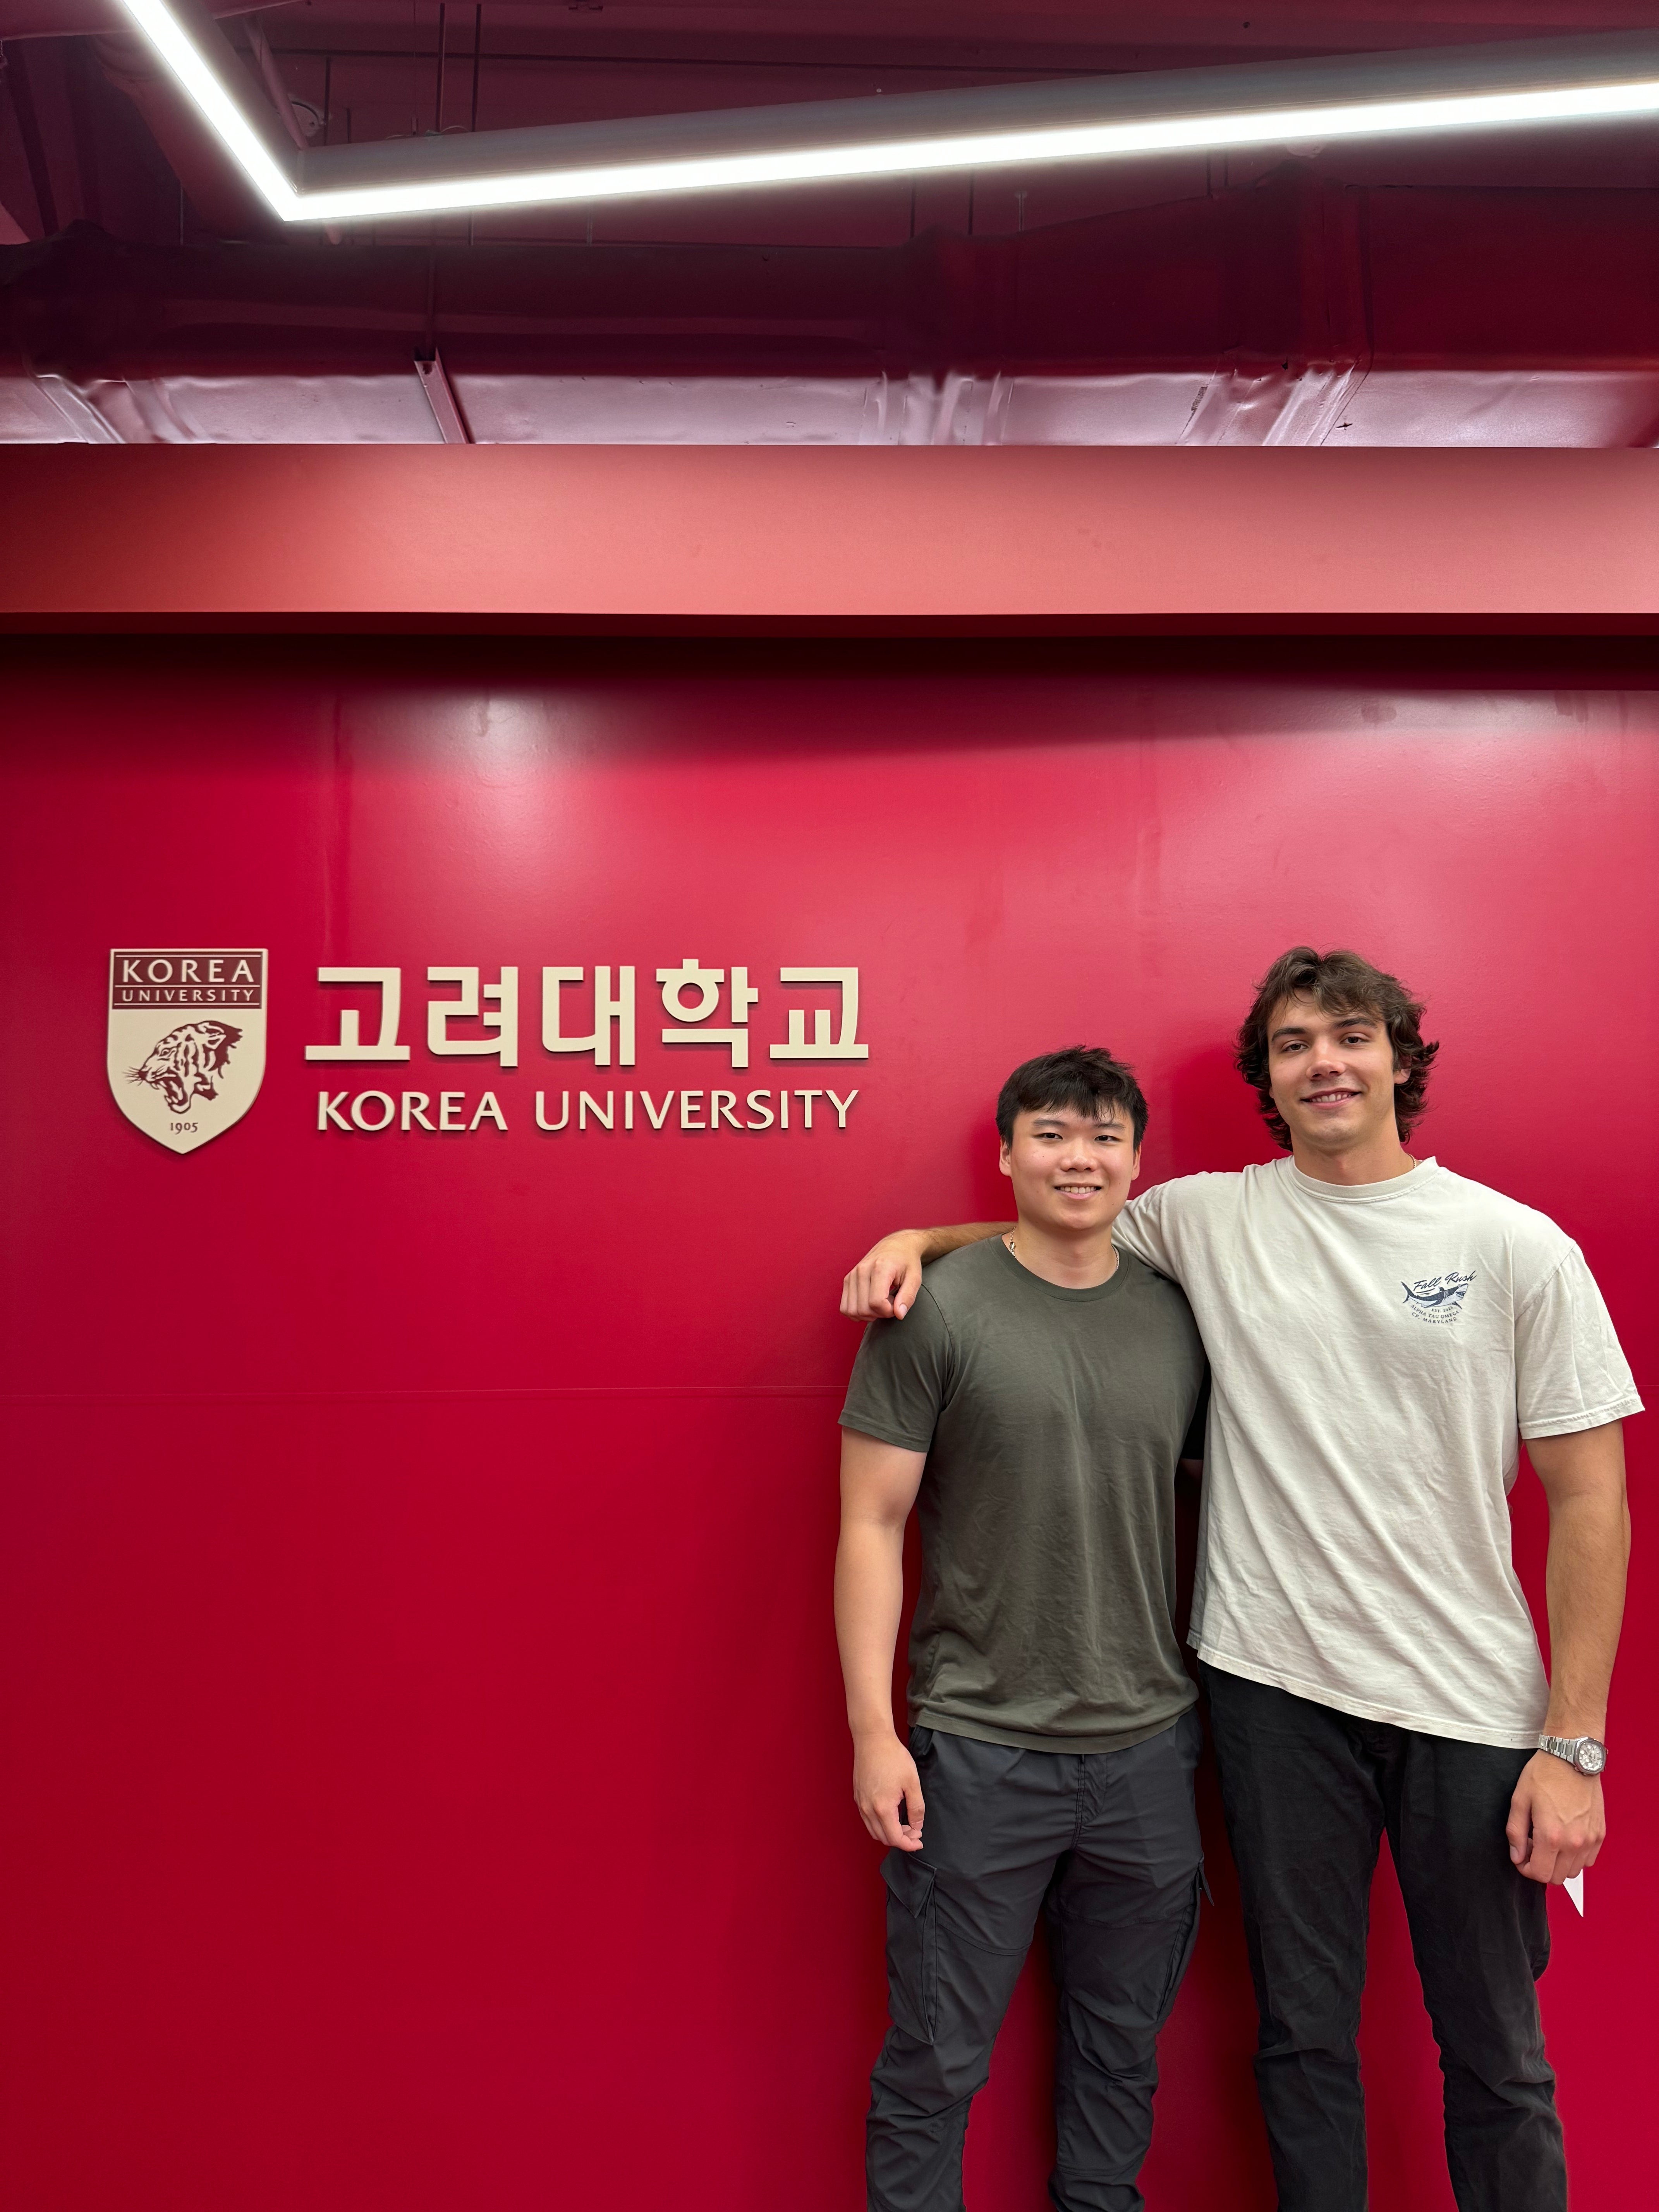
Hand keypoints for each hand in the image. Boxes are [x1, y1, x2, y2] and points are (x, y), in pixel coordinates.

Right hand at [841, 1232, 926, 1320]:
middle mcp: (862, 1270)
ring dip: (868, 1314)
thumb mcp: (915, 1278)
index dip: (889, 1311)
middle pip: (864, 1308)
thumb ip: (908, 1297)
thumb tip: (899, 1314)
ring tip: (880, 1303)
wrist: (896, 1245)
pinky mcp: (848, 1280)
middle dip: (879, 1314)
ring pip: (852, 1310)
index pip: (877, 1302)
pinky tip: (869, 1306)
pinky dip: (857, 1313)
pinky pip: (845, 1307)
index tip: (897, 1304)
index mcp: (879, 1268)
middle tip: (890, 1303)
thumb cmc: (907, 1262)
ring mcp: (852, 1275)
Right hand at [853, 1728, 925, 1849]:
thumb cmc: (893, 1757)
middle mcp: (867, 1809)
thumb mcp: (912, 1782)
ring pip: (874, 1830)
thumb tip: (917, 1826)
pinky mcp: (858, 1796)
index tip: (919, 1841)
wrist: (873, 1739)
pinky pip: (867, 1819)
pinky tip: (892, 1814)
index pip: (895, 1838)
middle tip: (915, 1830)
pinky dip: (880, 1824)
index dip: (909, 1844)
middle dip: (901, 1839)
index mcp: (882, 1808)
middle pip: (883, 1838)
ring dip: (889, 1833)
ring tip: (905, 1823)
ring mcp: (860, 1803)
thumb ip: (917, 1808)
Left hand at [1506, 1750, 1605, 1883]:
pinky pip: (1588, 1860)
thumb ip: (1515, 1832)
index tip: (1522, 1857)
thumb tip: (1517, 1857)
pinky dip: (1576, 1857)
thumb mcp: (1519, 1800)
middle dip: (1542, 1867)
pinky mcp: (1600, 1834)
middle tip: (1534, 1847)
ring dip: (1559, 1863)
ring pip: (1573, 1871)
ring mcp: (1590, 1840)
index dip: (1526, 1869)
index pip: (1540, 1874)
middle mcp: (1574, 1843)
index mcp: (1551, 1836)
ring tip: (1549, 1841)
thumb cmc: (1544, 1775)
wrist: (1571, 1757)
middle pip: (1557, 1877)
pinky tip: (1566, 1838)